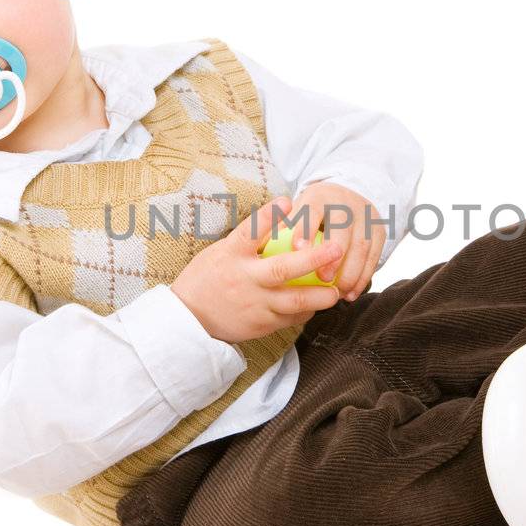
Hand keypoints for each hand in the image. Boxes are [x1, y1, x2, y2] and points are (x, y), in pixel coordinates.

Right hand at [171, 196, 346, 343]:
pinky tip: (316, 305)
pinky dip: (306, 311)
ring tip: (336, 292)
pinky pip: (291, 318)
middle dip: (313, 258)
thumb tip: (278, 219)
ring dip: (320, 296)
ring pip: (294, 301)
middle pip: (283, 268)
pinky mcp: (261, 325)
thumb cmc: (207, 280)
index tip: (288, 200)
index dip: (269, 215)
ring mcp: (255, 304)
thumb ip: (247, 241)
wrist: (188, 321)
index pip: (250, 231)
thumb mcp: (220, 253)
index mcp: (230, 255)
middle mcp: (244, 279)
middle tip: (336, 249)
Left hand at [287, 181, 387, 301]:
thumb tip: (260, 253)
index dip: (306, 228)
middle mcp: (345, 203)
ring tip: (339, 294)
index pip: (312, 210)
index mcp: (319, 196)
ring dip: (351, 272)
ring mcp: (366, 216)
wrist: (348, 196)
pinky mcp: (379, 230)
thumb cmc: (311, 214)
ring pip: (361, 244)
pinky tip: (351, 294)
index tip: (297, 250)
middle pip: (342, 228)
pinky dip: (363, 276)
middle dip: (333, 254)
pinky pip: (374, 255)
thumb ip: (282, 229)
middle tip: (323, 278)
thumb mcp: (296, 212)